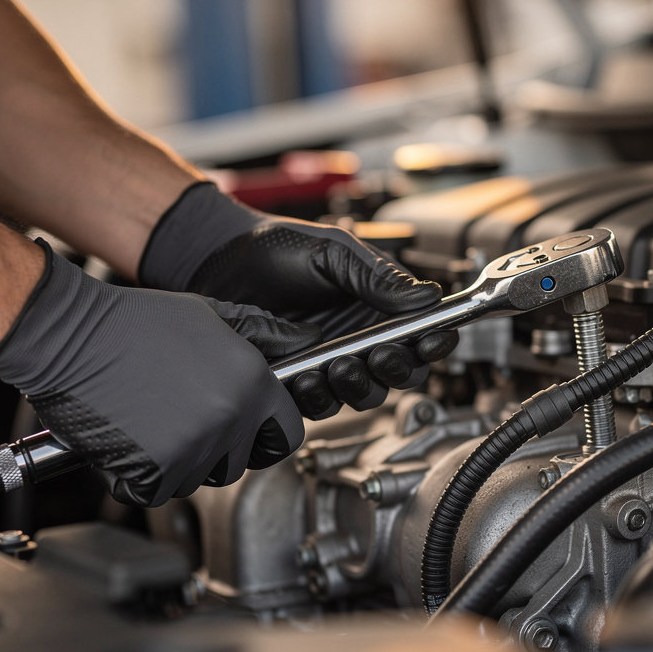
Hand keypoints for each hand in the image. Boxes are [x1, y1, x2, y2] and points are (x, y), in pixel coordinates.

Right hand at [0, 242, 315, 506]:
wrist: (70, 337)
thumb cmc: (134, 323)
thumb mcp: (211, 314)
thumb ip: (263, 333)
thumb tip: (302, 341)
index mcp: (252, 382)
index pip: (287, 435)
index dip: (267, 436)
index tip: (250, 435)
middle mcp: (230, 418)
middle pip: (240, 463)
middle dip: (217, 452)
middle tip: (183, 422)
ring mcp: (193, 448)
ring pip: (198, 480)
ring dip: (177, 464)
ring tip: (152, 422)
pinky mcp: (154, 471)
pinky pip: (157, 493)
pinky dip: (140, 478)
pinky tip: (130, 440)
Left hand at [139, 182, 457, 417]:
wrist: (218, 259)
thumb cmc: (277, 248)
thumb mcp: (333, 252)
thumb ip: (378, 277)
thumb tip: (428, 296)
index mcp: (379, 306)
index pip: (421, 334)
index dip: (434, 342)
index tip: (433, 339)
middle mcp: (361, 339)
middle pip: (400, 374)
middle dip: (397, 368)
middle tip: (381, 354)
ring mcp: (331, 362)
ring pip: (364, 395)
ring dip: (360, 386)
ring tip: (340, 366)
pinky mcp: (299, 380)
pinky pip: (320, 404)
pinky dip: (319, 397)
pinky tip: (309, 378)